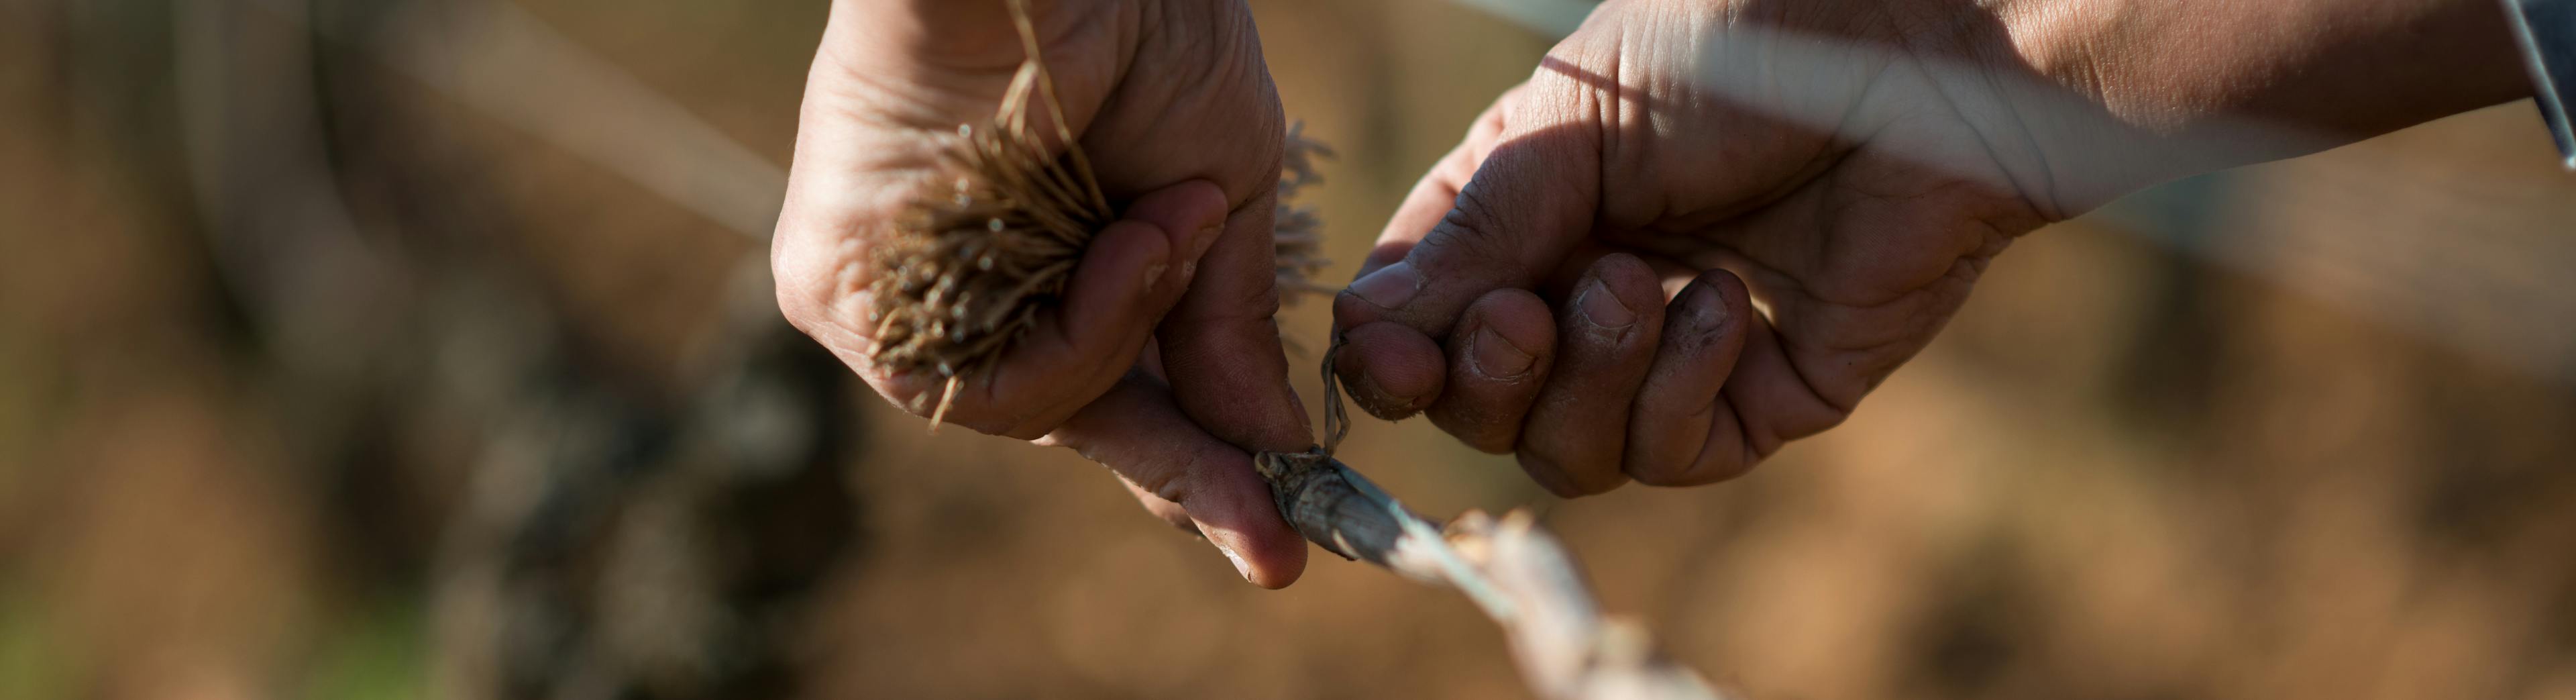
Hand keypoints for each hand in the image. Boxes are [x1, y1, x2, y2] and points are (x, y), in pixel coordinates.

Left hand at [772, 0, 1310, 586]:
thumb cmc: (1142, 22)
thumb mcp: (1218, 184)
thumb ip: (1224, 325)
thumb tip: (1279, 449)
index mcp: (1043, 253)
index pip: (1109, 392)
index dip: (1195, 468)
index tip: (1281, 544)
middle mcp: (958, 281)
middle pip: (1067, 417)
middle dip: (1180, 460)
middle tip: (1273, 520)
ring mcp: (891, 292)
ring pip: (1026, 408)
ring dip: (1127, 337)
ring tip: (1174, 230)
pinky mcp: (837, 287)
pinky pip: (977, 384)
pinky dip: (1077, 332)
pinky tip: (1127, 240)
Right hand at [1329, 0, 2524, 495]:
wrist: (1923, 59)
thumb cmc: (1744, 48)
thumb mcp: (1572, 127)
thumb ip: (1475, 235)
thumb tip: (1366, 342)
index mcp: (1525, 205)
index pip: (1416, 317)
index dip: (1392, 359)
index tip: (1392, 364)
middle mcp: (1589, 279)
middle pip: (1482, 404)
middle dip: (1488, 376)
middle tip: (1527, 314)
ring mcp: (1677, 344)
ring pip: (1569, 451)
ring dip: (1587, 381)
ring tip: (1636, 287)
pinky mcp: (1766, 392)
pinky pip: (1676, 455)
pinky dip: (1677, 394)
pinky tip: (1723, 309)